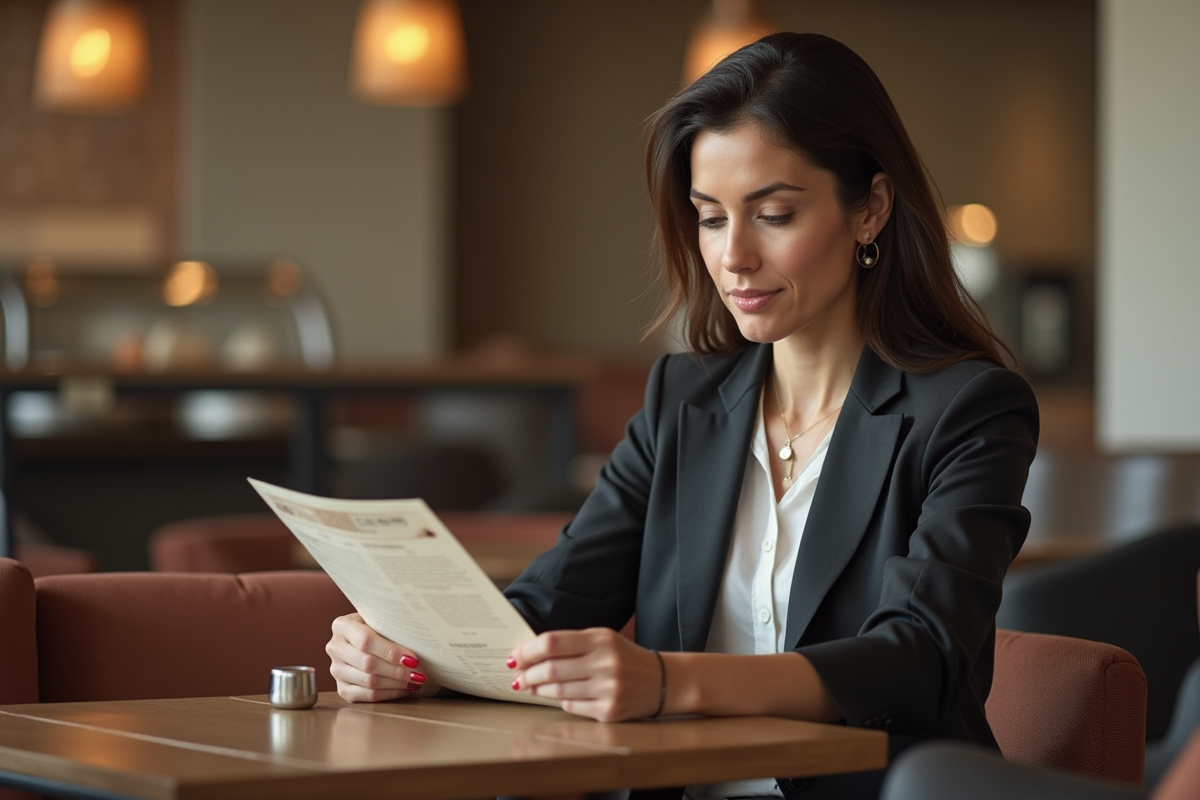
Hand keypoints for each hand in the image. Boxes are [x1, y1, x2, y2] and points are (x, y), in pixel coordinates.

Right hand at [326, 613, 432, 701]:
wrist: (362, 637)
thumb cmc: (378, 626)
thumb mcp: (380, 618)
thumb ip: (391, 625)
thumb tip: (419, 638)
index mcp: (342, 626)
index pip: (366, 641)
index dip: (391, 652)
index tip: (413, 659)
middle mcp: (335, 647)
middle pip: (368, 664)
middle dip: (397, 671)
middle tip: (418, 674)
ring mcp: (336, 669)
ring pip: (368, 682)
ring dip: (396, 684)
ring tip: (415, 681)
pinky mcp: (341, 688)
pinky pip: (366, 696)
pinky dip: (388, 694)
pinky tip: (404, 689)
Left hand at [508, 628, 662, 721]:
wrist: (665, 681)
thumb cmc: (626, 658)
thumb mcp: (604, 640)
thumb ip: (572, 643)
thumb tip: (531, 654)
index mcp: (601, 639)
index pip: (553, 643)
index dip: (527, 651)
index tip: (514, 657)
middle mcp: (606, 663)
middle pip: (551, 669)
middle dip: (527, 674)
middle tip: (516, 677)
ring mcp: (608, 689)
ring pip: (558, 690)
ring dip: (537, 689)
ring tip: (529, 686)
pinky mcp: (610, 712)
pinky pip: (571, 707)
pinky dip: (560, 701)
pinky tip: (558, 695)